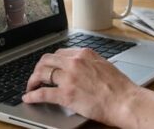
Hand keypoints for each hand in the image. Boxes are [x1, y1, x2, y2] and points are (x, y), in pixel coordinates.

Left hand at [23, 48, 138, 125]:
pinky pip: (42, 93)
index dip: (50, 61)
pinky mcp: (66, 94)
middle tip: (36, 76)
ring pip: (41, 74)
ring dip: (32, 80)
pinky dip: (32, 96)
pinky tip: (28, 98)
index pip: (59, 53)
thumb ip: (89, 63)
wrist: (125, 101)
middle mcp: (74, 62)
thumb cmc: (120, 87)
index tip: (48, 67)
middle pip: (46, 60)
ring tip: (30, 87)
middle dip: (38, 68)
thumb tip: (82, 67)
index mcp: (84, 54)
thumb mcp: (104, 65)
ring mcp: (69, 78)